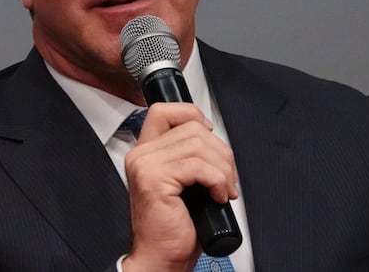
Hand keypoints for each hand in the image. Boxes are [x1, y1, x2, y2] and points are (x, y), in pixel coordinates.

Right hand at [121, 103, 237, 271]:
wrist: (161, 259)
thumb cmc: (174, 227)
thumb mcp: (184, 183)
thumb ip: (189, 157)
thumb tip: (215, 143)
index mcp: (146, 151)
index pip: (165, 111)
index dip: (192, 114)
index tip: (210, 135)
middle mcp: (141, 154)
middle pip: (192, 127)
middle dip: (221, 152)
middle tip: (227, 179)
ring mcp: (145, 165)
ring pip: (198, 145)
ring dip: (222, 168)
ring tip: (225, 189)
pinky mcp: (155, 179)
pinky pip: (198, 166)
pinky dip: (217, 180)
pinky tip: (218, 196)